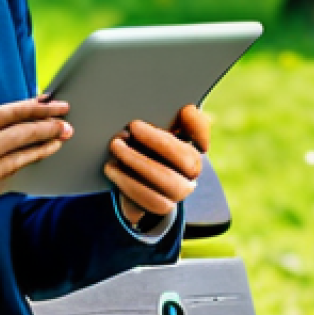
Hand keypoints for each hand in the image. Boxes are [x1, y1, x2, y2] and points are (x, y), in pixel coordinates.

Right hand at [0, 97, 71, 240]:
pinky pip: (7, 171)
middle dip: (40, 116)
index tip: (48, 99)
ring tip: (63, 132)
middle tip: (64, 111)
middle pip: (8, 124)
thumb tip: (16, 142)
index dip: (25, 105)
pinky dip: (30, 158)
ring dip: (42, 137)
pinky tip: (45, 152)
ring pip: (12, 145)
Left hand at [104, 104, 210, 226]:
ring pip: (170, 183)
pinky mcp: (163, 206)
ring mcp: (180, 190)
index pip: (201, 131)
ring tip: (116, 147)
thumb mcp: (148, 126)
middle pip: (188, 160)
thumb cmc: (140, 143)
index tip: (182, 111)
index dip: (198, 125)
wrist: (129, 176)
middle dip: (158, 142)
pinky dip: (129, 184)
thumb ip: (162, 112)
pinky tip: (112, 168)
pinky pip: (153, 202)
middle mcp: (192, 169)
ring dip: (139, 163)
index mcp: (190, 142)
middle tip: (131, 126)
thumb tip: (182, 108)